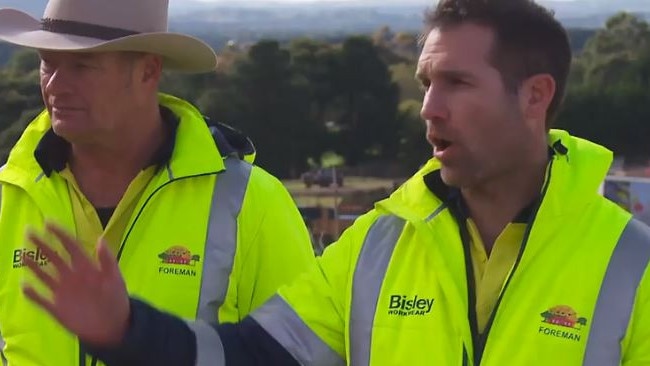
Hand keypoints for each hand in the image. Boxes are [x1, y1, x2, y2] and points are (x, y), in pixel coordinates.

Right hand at [21, 222, 130, 346]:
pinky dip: (32, 294)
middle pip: (54, 258)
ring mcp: (63, 292)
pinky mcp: (57, 308)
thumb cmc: (116, 299)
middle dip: (42, 245)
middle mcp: (72, 277)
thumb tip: (100, 239)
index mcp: (86, 267)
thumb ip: (107, 259)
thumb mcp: (115, 278)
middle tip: (28, 231)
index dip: (60, 234)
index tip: (48, 222)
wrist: (113, 325)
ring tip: (23, 255)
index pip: (71, 246)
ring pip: (44, 276)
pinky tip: (24, 286)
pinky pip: (41, 300)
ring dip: (33, 266)